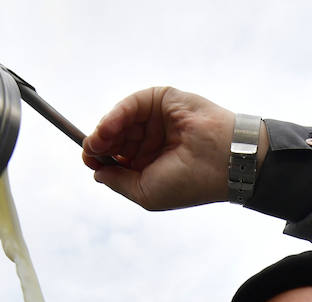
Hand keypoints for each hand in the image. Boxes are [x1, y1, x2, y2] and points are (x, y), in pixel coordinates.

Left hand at [82, 87, 239, 210]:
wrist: (222, 162)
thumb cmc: (189, 182)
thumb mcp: (144, 192)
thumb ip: (118, 181)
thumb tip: (96, 172)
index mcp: (150, 165)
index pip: (116, 157)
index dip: (99, 157)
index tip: (89, 160)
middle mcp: (152, 141)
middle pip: (115, 138)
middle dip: (100, 143)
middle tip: (92, 149)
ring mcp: (157, 120)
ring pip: (121, 121)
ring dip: (105, 129)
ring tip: (97, 140)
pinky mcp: (163, 100)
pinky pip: (132, 104)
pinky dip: (117, 114)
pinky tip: (108, 126)